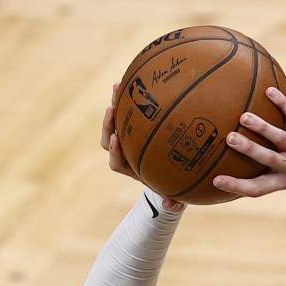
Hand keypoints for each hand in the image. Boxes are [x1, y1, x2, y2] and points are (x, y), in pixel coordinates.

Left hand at [100, 83, 183, 210]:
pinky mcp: (136, 125)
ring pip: (116, 121)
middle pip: (110, 138)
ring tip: (119, 86)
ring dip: (116, 104)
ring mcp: (129, 138)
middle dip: (109, 123)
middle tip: (112, 108)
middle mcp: (127, 153)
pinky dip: (130, 98)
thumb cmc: (174, 185)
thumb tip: (172, 204)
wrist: (170, 176)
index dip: (114, 151)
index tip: (116, 140)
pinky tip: (138, 79)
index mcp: (132, 168)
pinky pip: (129, 110)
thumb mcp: (177, 194)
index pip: (116, 161)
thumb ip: (175, 200)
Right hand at [212, 87, 285, 196]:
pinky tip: (269, 91)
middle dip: (249, 150)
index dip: (237, 186)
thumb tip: (237, 163)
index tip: (216, 181)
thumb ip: (268, 171)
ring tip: (244, 117)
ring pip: (280, 138)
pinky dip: (282, 103)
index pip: (258, 188)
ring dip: (262, 127)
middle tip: (229, 139)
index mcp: (283, 180)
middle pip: (268, 160)